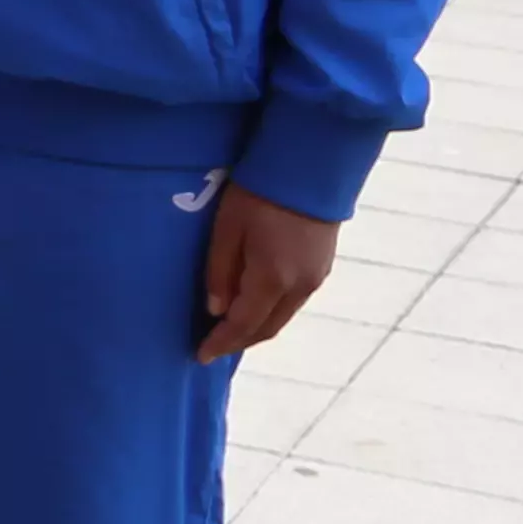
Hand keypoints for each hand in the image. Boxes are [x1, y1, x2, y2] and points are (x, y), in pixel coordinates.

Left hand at [197, 184, 338, 361]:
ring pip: (282, 317)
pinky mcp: (322, 267)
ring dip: (256, 328)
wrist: (311, 167)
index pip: (243, 325)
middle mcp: (299, 286)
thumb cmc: (259, 192)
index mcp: (273, 278)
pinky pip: (293, 302)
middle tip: (213, 347)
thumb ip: (220, 272)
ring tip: (230, 331)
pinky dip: (272, 312)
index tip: (201, 356)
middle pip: (266, 328)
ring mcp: (315, 278)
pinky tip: (255, 306)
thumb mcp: (227, 229)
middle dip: (239, 341)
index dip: (222, 343)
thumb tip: (215, 310)